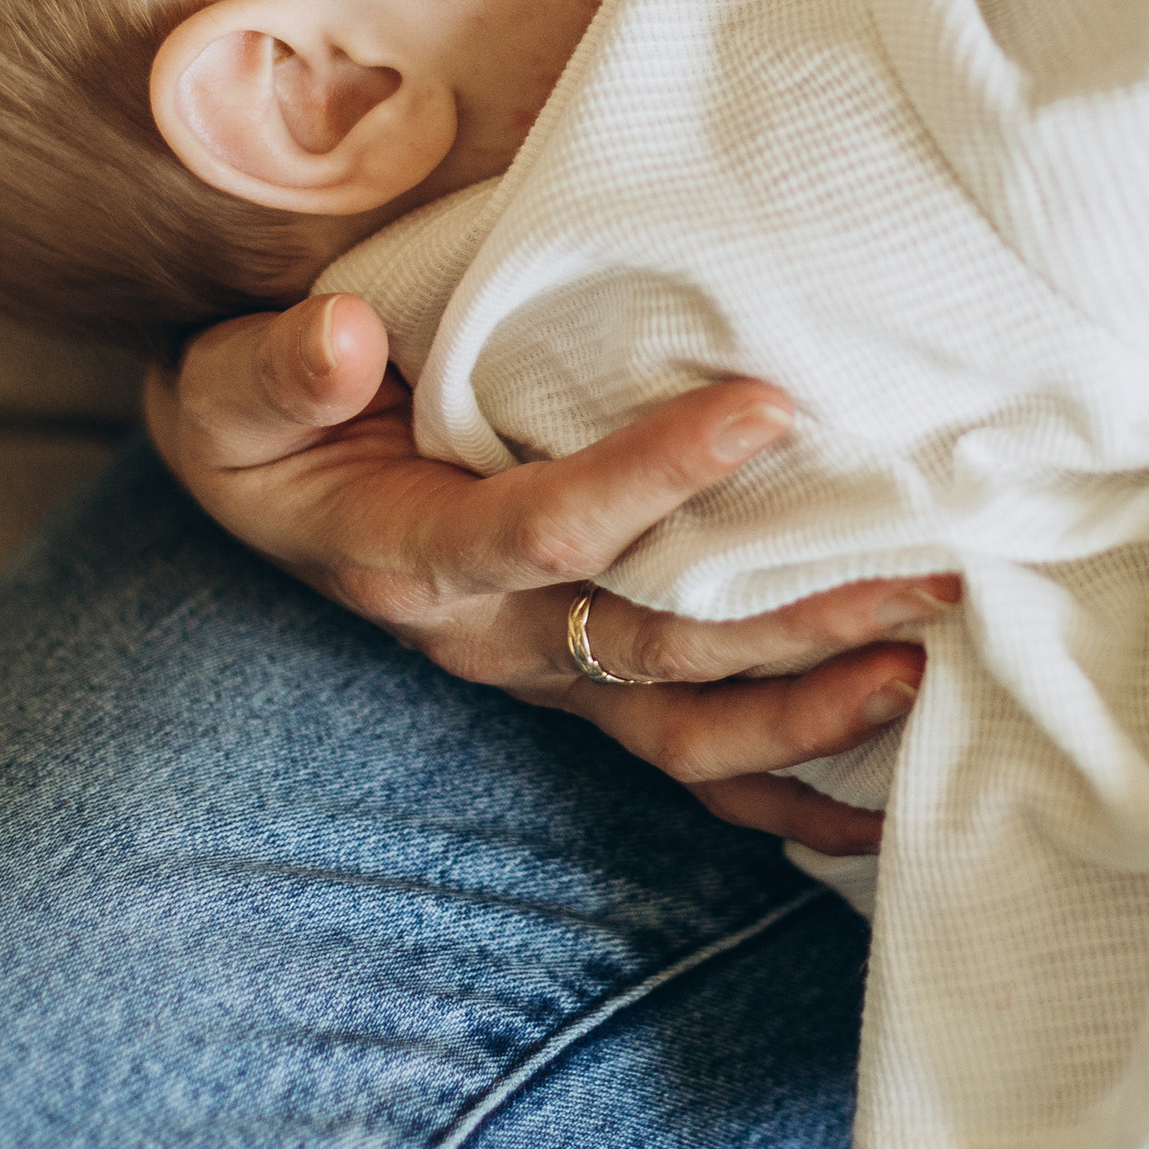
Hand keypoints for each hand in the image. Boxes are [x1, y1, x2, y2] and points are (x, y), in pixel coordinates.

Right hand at [144, 290, 951, 853]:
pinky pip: (688, 768)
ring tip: (920, 663)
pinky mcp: (581, 686)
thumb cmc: (261, 414)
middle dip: (792, 616)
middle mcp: (486, 637)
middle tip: (920, 566)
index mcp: (408, 555)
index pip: (545, 525)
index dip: (656, 474)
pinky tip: (882, 812)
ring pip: (685, 726)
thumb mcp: (228, 382)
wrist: (258, 479)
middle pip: (652, 642)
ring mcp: (542, 674)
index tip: (771, 403)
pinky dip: (787, 799)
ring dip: (809, 710)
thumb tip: (343, 337)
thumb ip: (277, 367)